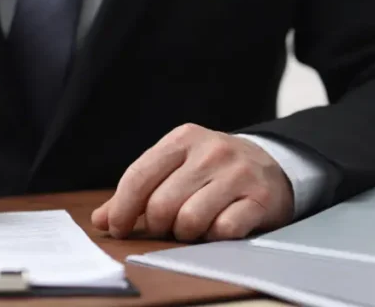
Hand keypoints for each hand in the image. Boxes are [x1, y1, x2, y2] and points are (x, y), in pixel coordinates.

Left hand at [92, 123, 293, 241]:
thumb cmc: (212, 170)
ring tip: (192, 227)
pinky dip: (214, 236)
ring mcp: (237, 173)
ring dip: (186, 233)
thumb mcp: (175, 168)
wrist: (273, 164)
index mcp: (182, 139)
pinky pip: (224, 229)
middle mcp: (210, 151)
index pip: (139, 176)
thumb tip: (102, 219)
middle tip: (165, 228)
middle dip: (158, 225)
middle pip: (162, 204)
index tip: (119, 228)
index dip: (123, 208)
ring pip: (190, 219)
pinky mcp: (260, 198)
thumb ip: (138, 191)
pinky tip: (217, 227)